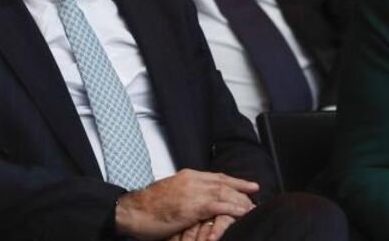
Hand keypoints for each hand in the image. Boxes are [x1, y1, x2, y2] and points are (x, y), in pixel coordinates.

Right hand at [114, 169, 257, 239]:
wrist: (133, 211)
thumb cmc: (148, 206)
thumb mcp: (170, 193)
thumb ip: (186, 193)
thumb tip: (197, 200)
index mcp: (187, 176)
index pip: (217, 177)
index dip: (235, 181)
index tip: (248, 185)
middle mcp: (192, 181)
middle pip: (224, 183)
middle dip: (242, 190)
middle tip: (256, 196)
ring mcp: (193, 193)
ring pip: (224, 193)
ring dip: (241, 200)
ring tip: (253, 207)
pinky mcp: (192, 207)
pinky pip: (218, 206)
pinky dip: (232, 208)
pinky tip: (242, 212)